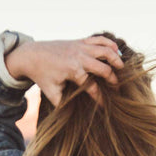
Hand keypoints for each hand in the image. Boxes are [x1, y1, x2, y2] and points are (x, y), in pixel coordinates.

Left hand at [4, 36, 123, 106]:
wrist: (33, 55)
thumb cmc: (42, 76)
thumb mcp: (51, 93)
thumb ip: (63, 104)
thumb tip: (74, 115)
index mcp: (73, 71)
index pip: (92, 87)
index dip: (100, 98)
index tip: (104, 106)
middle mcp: (79, 57)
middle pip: (103, 67)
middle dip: (112, 79)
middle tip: (117, 88)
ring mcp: (81, 47)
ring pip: (105, 49)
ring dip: (116, 58)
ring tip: (122, 68)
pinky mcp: (80, 41)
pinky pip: (99, 39)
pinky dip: (109, 43)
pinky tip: (116, 50)